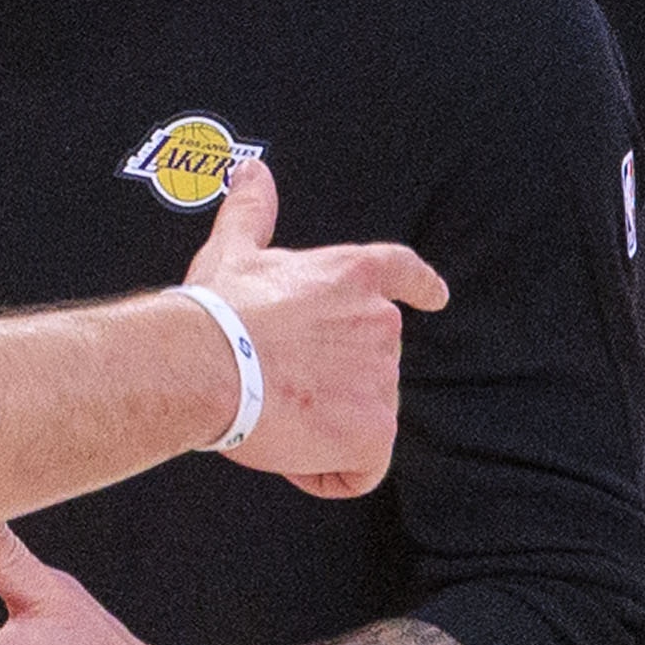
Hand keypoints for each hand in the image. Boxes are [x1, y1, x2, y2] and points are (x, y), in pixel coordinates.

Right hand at [181, 159, 445, 497]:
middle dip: (327, 380)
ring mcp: (382, 380)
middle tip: (274, 383)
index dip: (421, 287)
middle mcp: (381, 324)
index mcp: (352, 276)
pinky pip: (359, 468)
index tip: (435, 297)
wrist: (209, 363)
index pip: (403, 274)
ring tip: (272, 414)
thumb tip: (251, 172)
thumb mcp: (234, 252)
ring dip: (322, 426)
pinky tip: (291, 454)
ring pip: (360, 417)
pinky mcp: (374, 432)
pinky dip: (327, 472)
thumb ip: (252, 213)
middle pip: (368, 364)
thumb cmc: (218, 311)